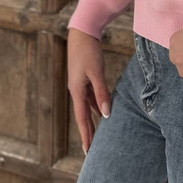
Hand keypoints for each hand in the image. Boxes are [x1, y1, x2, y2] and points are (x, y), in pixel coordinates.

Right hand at [67, 28, 112, 155]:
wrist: (82, 31)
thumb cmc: (88, 50)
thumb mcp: (96, 72)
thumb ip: (101, 93)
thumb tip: (106, 113)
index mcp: (77, 91)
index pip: (82, 118)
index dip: (86, 134)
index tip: (88, 151)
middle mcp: (76, 90)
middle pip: (84, 115)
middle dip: (88, 131)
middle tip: (93, 149)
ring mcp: (80, 83)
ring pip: (88, 106)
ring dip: (93, 119)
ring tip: (99, 133)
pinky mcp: (85, 77)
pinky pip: (91, 96)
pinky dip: (96, 105)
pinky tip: (102, 110)